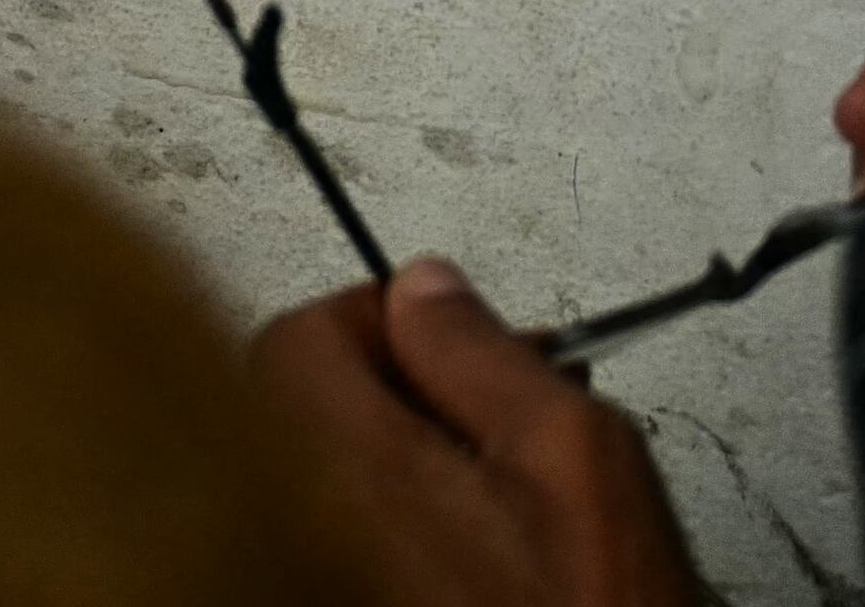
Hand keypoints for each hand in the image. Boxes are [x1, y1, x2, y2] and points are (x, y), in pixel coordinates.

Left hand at [254, 259, 707, 606]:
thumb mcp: (570, 451)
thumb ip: (479, 353)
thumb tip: (421, 286)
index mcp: (359, 474)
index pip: (293, 342)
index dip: (371, 319)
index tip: (439, 337)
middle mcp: (317, 532)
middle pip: (301, 409)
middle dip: (391, 384)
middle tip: (485, 403)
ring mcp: (330, 585)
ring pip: (329, 477)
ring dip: (402, 453)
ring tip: (499, 474)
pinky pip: (349, 539)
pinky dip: (403, 519)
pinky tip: (477, 537)